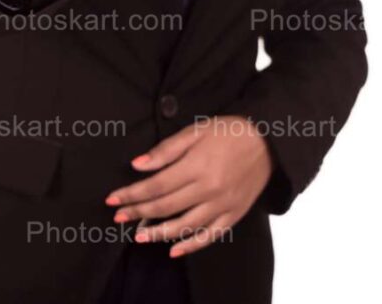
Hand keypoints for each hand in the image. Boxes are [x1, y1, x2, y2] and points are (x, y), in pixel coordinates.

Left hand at [105, 115, 273, 257]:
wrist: (268, 141)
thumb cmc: (227, 132)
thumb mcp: (195, 131)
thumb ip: (166, 149)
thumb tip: (138, 165)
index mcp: (197, 166)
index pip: (156, 185)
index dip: (132, 194)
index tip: (113, 199)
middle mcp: (209, 189)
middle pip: (166, 206)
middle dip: (138, 212)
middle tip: (118, 217)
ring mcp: (222, 205)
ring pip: (185, 225)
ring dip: (159, 233)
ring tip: (139, 236)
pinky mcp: (234, 215)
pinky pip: (210, 236)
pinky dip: (191, 245)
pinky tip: (174, 250)